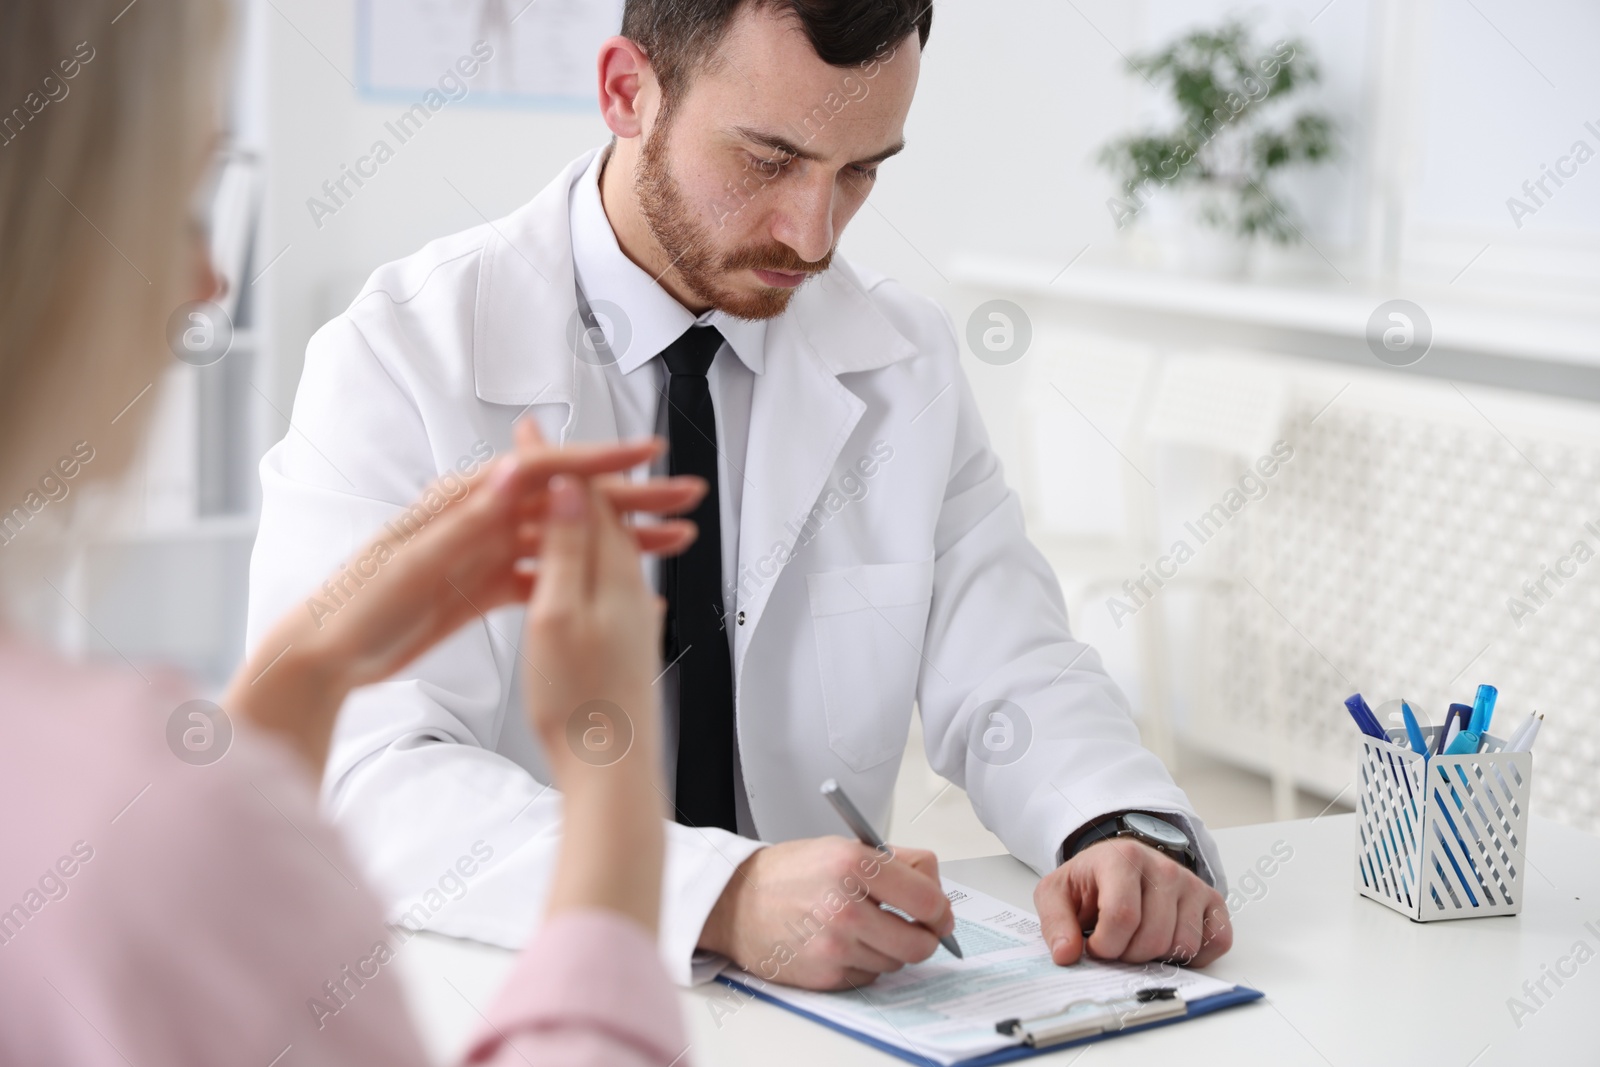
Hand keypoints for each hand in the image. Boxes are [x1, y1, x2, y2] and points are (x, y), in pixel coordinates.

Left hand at [226, 425, 704, 774]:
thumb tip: (513, 472)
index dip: (599, 462)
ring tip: (671, 542)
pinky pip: (548, 572)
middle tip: (681, 498)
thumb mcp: (415, 562)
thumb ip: (467, 519)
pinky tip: (616, 584)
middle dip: (630, 498)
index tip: (646, 456)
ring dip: (618, 539)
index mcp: (462, 500)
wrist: (327, 655)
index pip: (545, 470)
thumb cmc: (359, 606)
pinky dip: (584, 575)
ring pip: (567, 538)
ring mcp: (485, 550)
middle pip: (567, 501)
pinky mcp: (484, 585)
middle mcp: (479, 516)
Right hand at [525, 475, 668, 931]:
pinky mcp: (622, 641)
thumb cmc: (581, 702)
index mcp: (612, 573)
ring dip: (577, 517)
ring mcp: (630, 614)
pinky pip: (601, 583)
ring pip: (602, 549)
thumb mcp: (558, 615)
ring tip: (552, 497)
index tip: (527, 431)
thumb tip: (569, 488)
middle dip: (569, 480)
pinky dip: (580, 561)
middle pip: (599, 516)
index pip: (584, 496)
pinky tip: (568, 571)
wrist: (613, 771)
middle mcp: (629, 586)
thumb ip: (565, 549)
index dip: (554, 461)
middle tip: (538, 450)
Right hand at [700, 836, 955, 989]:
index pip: (927, 900)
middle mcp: (846, 908)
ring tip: (866, 928)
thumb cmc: (789, 873)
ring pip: (896, 962)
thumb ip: (896, 862)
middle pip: (920, 942)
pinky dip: (865, 963)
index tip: (940, 914)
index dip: (941, 910)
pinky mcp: (826, 974)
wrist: (735, 901)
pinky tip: (844, 943)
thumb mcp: (843, 846)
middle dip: (925, 937)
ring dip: (891, 949)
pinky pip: (869, 976)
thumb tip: (936, 890)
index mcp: (855, 865)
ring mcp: (836, 946)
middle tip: (919, 929)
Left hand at [1034, 838, 1232, 968]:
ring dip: (1159, 958)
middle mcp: (1162, 867)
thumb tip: (1066, 955)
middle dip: (1129, 955)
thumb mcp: (1056, 894)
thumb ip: (1055, 923)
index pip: (1122, 916)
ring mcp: (1191, 883)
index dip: (1105, 946)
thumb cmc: (1089, 882)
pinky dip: (1194, 956)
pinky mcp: (1212, 900)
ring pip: (1183, 946)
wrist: (1116, 864)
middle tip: (1117, 943)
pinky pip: (1217, 943)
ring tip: (1140, 940)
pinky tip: (1169, 943)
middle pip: (1153, 938)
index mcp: (1122, 858)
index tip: (1094, 946)